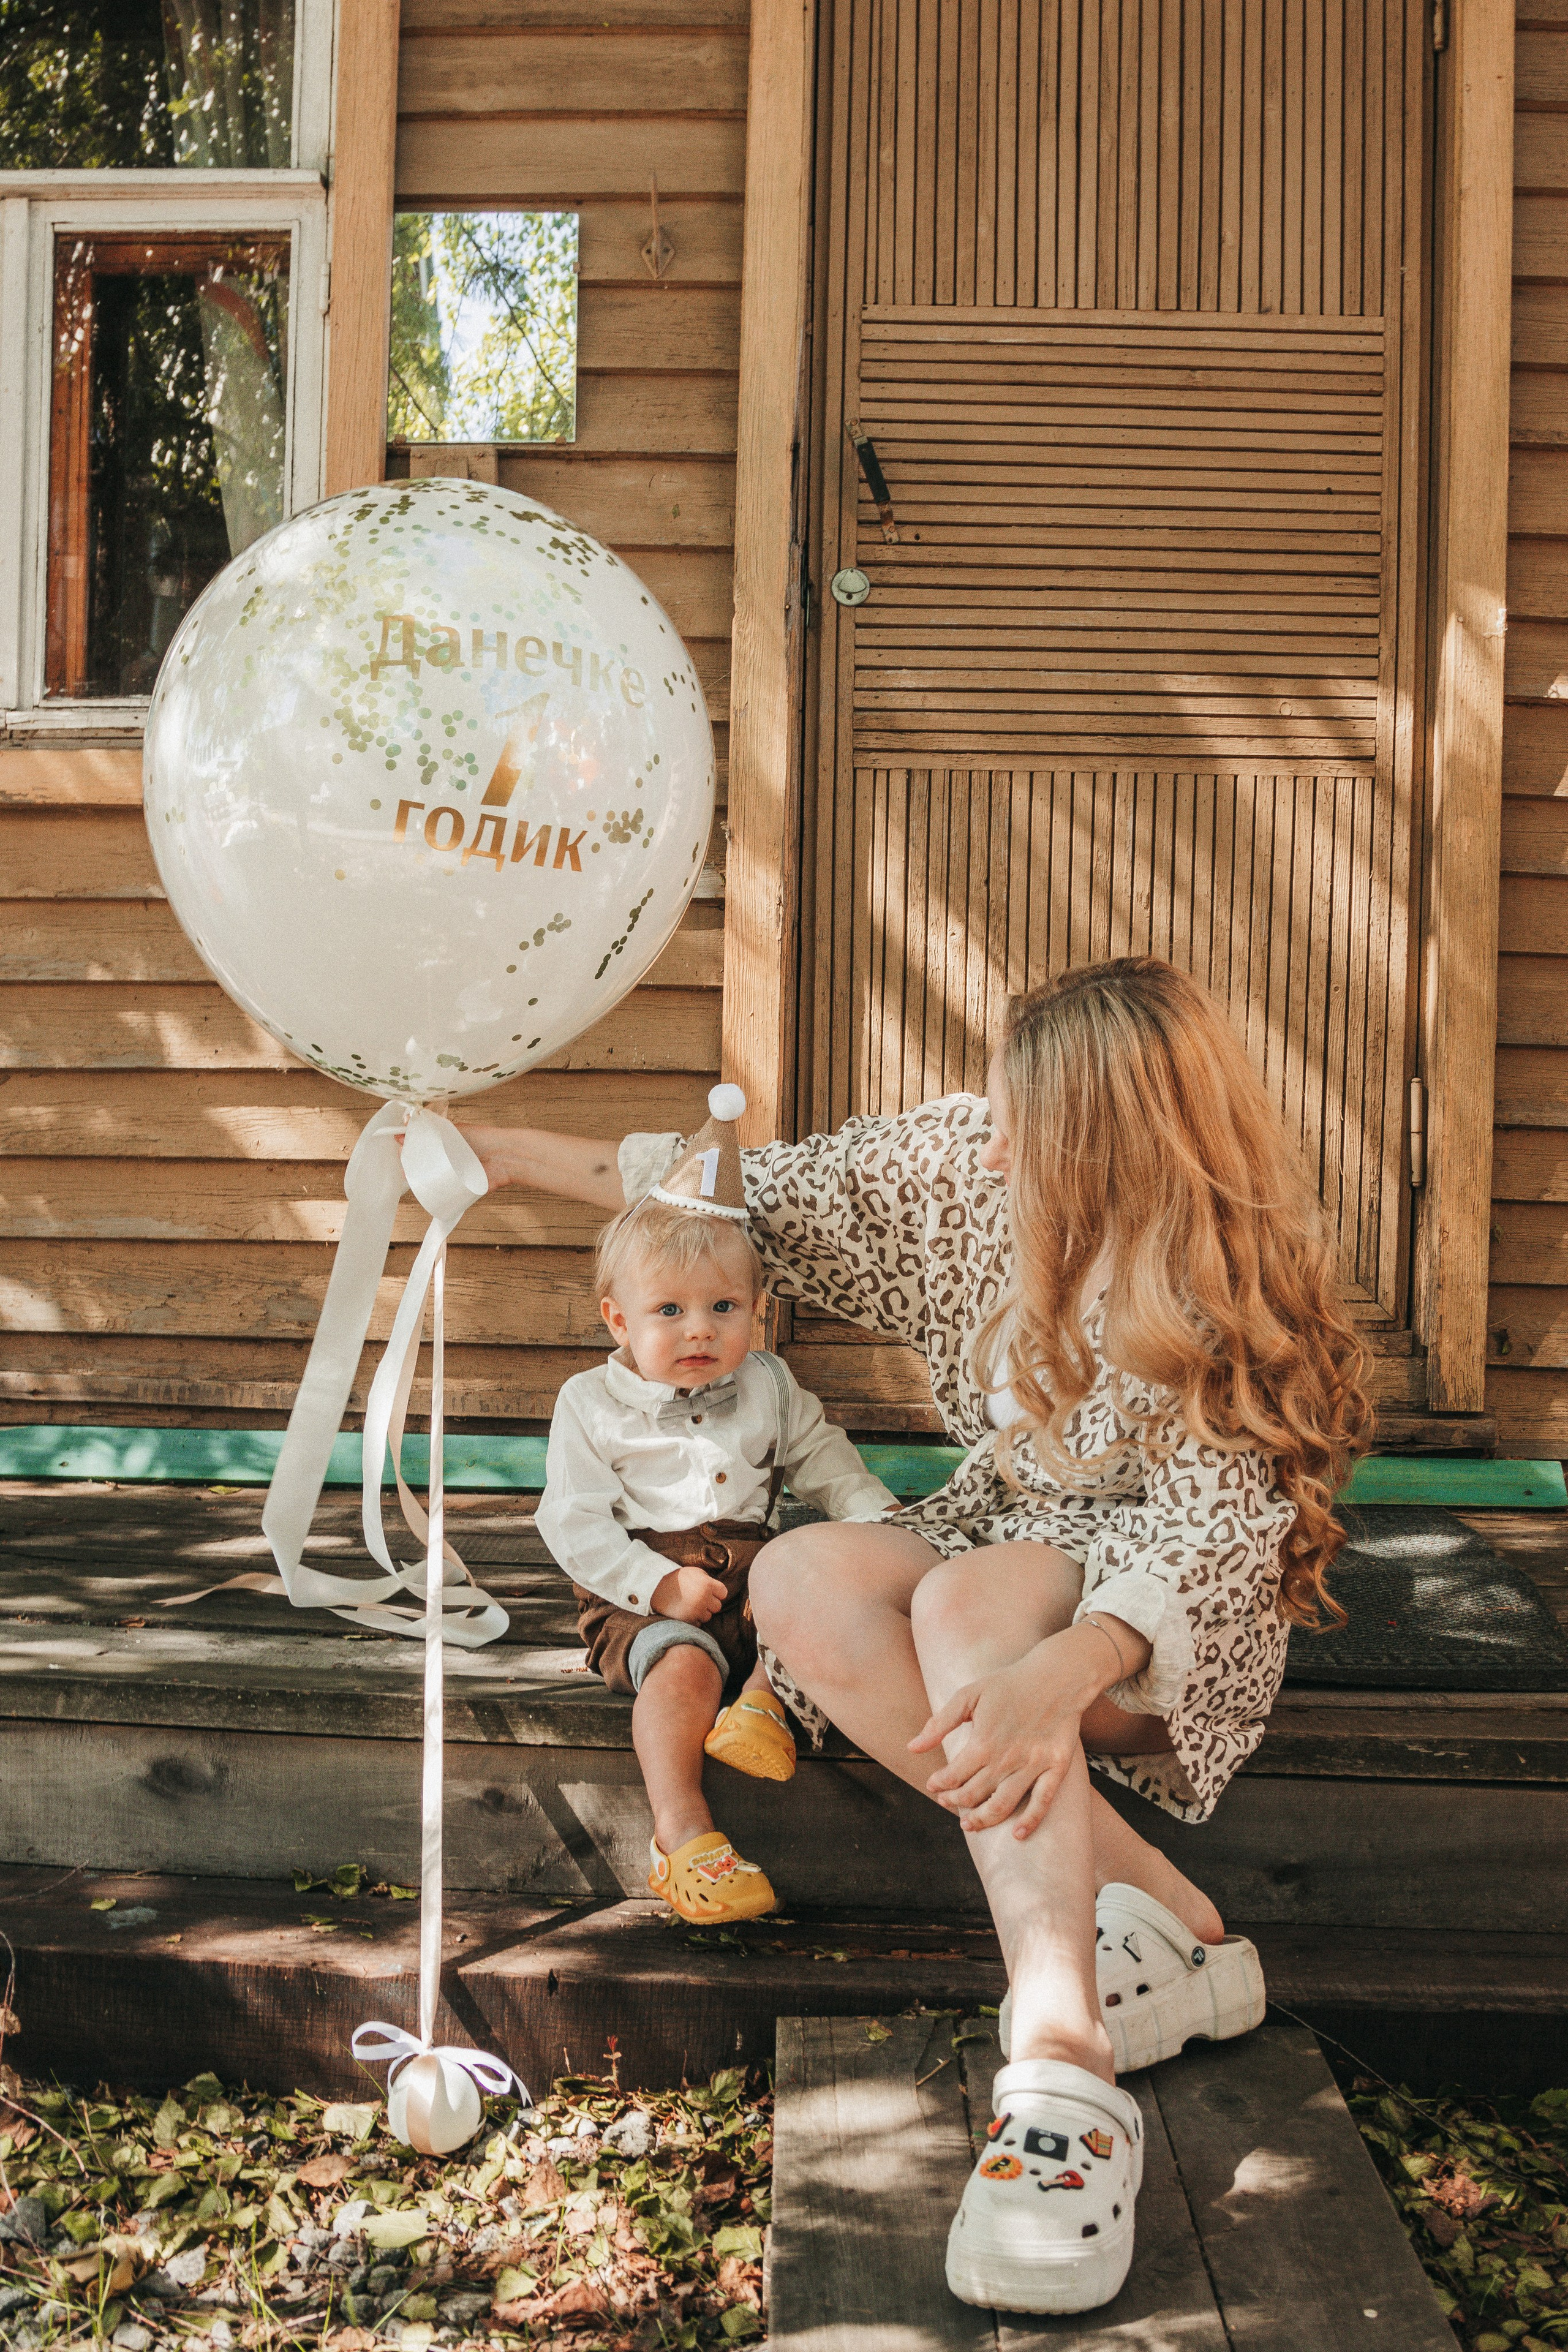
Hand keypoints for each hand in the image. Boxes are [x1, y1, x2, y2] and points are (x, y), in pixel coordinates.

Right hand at [651, 1564, 727, 1622]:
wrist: (657, 1588)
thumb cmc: (678, 1579)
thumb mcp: (695, 1572)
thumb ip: (709, 1580)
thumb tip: (719, 1591)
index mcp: (707, 1585)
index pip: (723, 1593)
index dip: (717, 1592)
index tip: (709, 1591)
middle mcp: (703, 1598)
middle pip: (717, 1607)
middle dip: (710, 1603)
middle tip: (698, 1598)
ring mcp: (696, 1611)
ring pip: (708, 1616)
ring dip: (702, 1612)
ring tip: (691, 1604)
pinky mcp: (688, 1620)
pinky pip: (698, 1623)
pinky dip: (694, 1620)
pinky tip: (686, 1611)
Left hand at [908, 1626, 1111, 1840]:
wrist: (1056, 1676)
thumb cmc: (1008, 1683)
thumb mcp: (968, 1695)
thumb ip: (939, 1724)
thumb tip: (912, 1748)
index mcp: (982, 1743)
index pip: (953, 1777)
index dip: (939, 1785)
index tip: (933, 1785)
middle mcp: (1006, 1760)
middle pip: (974, 1795)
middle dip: (955, 1803)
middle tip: (947, 1802)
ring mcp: (1033, 1766)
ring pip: (1003, 1806)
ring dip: (983, 1820)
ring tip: (970, 1824)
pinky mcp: (1055, 1768)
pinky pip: (1042, 1802)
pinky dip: (1030, 1822)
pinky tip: (1017, 1835)